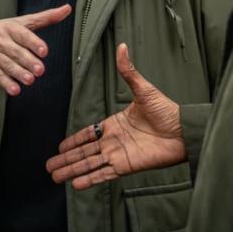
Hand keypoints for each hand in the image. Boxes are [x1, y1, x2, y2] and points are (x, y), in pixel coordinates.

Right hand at [0, 5, 71, 95]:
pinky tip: (15, 89)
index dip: (34, 42)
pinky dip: (6, 84)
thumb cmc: (2, 30)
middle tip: (40, 69)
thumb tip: (67, 9)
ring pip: (8, 65)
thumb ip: (45, 17)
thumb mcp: (22, 21)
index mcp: (11, 28)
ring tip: (30, 80)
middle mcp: (2, 41)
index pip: (23, 35)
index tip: (44, 50)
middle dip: (28, 61)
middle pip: (17, 52)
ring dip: (19, 73)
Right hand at [45, 43, 185, 189]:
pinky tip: (76, 184)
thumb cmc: (167, 110)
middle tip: (49, 167)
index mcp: (115, 124)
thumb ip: (128, 71)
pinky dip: (90, 179)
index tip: (59, 147)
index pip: (88, 134)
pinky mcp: (126, 166)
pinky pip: (104, 174)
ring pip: (89, 164)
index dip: (73, 141)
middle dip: (66, 159)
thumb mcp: (143, 89)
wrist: (183, 130)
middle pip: (84, 152)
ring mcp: (119, 155)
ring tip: (55, 177)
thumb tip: (122, 47)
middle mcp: (114, 141)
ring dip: (72, 171)